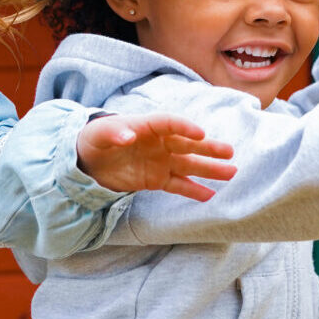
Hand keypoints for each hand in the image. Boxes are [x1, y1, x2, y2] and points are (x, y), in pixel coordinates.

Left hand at [75, 114, 235, 201]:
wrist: (88, 160)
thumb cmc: (95, 139)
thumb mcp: (99, 134)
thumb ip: (113, 133)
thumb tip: (128, 136)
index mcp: (147, 126)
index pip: (169, 123)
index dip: (185, 127)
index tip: (200, 134)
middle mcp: (159, 143)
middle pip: (187, 144)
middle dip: (208, 148)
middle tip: (229, 152)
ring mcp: (160, 162)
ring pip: (189, 165)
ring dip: (209, 169)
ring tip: (231, 172)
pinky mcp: (157, 179)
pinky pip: (178, 185)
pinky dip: (193, 190)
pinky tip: (210, 195)